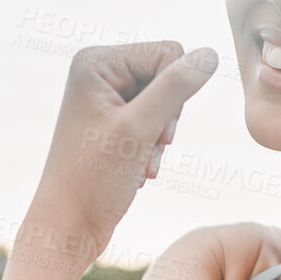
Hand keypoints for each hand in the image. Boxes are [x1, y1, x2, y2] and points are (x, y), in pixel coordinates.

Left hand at [34, 42, 217, 252]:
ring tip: (140, 164)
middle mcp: (97, 72)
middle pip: (168, 75)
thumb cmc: (92, 181)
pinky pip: (154, 119)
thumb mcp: (140, 129)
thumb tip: (211, 53)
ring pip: (165, 100)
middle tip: (146, 149)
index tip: (154, 132)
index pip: (168, 52)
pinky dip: (152, 146)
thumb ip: (176, 88)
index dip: (174, 93)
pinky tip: (137, 168)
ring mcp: (105, 97)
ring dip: (160, 137)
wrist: (69, 227)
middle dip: (167, 117)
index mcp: (95, 61)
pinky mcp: (112, 120)